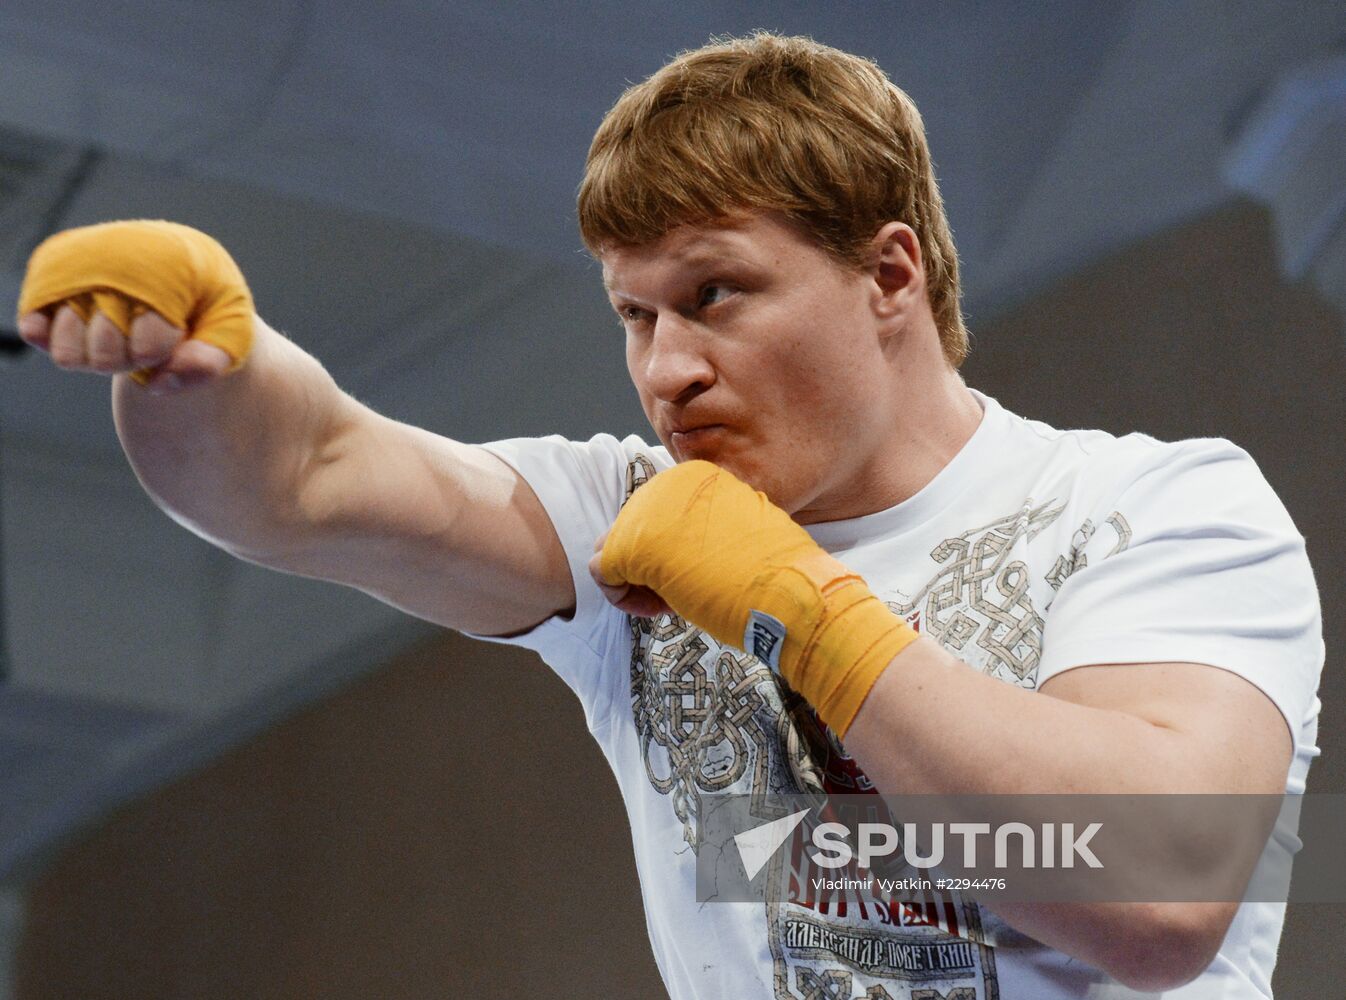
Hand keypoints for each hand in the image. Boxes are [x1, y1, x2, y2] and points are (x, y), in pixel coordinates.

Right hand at [16, 219, 254, 390]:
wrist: (178, 261)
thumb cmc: (206, 298)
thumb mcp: (230, 328)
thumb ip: (213, 358)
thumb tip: (163, 381)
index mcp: (165, 262)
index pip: (148, 346)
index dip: (163, 354)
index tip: (178, 330)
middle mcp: (113, 255)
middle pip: (107, 356)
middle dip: (132, 360)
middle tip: (147, 333)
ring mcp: (76, 265)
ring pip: (69, 355)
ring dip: (98, 356)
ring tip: (119, 329)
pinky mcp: (48, 274)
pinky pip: (34, 328)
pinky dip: (55, 340)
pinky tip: (84, 329)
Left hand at [594, 460, 917, 735]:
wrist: (793, 593)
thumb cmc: (772, 575)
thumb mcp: (734, 536)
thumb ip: (697, 532)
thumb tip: (661, 552)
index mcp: (697, 476)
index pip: (658, 516)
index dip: (672, 553)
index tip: (698, 574)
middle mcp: (667, 482)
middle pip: (632, 531)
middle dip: (649, 568)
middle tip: (682, 594)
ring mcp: (647, 511)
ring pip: (613, 549)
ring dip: (637, 583)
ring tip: (673, 602)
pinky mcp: (631, 545)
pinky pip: (601, 571)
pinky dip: (621, 597)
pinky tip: (658, 608)